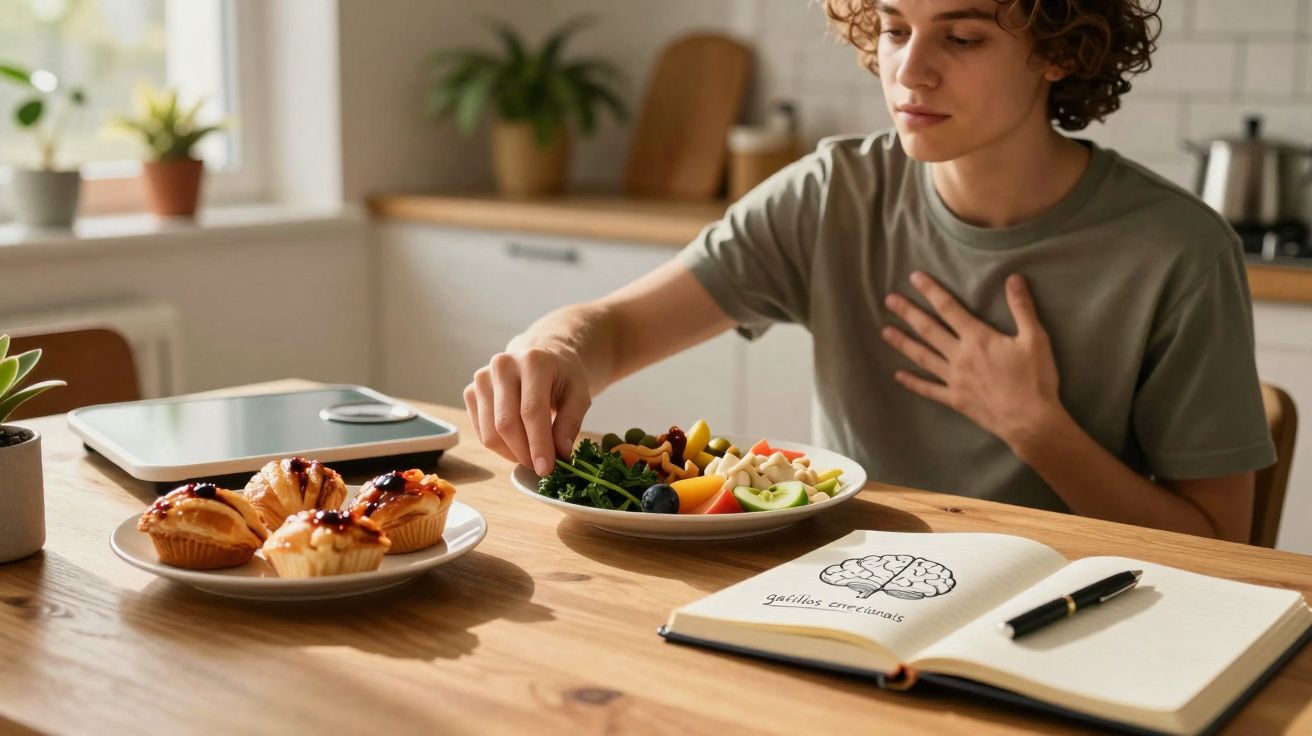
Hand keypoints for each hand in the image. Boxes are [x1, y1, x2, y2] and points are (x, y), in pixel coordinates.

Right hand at [463, 346, 591, 475]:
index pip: (531, 410)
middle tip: (540, 467)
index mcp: (533, 361)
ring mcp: (482, 378)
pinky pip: (481, 432)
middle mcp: (502, 365)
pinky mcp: (470, 391)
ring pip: (490, 432)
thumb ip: (571, 422)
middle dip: (523, 453)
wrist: (540, 358)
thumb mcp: (579, 394)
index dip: (538, 444)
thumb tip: (561, 452)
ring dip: (511, 454)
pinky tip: (516, 444)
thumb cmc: (562, 378)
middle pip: (506, 423)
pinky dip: (499, 447)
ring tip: (530, 455)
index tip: (546, 469)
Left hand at [880, 271, 1064, 448]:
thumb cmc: (1036, 379)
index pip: (949, 308)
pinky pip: (928, 389)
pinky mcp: (955, 399)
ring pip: (922, 356)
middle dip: (908, 313)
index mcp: (978, 338)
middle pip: (928, 329)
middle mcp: (960, 356)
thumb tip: (1013, 278)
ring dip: (903, 343)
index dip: (931, 291)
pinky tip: (898, 375)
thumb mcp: (1035, 338)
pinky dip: (912, 382)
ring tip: (884, 332)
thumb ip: (1022, 307)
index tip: (914, 277)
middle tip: (888, 300)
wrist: (1031, 421)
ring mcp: (954, 379)